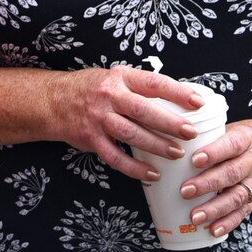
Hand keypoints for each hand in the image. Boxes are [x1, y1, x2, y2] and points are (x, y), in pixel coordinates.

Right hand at [50, 65, 210, 182]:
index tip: (198, 101)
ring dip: (156, 145)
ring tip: (177, 153)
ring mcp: (98, 118)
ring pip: (131, 134)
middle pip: (143, 110)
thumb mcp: (115, 77)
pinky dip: (134, 168)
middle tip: (191, 133)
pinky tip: (152, 173)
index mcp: (120, 77)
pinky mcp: (91, 139)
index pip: (153, 82)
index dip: (177, 92)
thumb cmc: (92, 89)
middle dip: (169, 123)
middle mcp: (109, 96)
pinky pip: (115, 156)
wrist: (53, 101)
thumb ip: (140, 87)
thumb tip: (178, 100)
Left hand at [180, 116, 251, 235]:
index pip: (231, 145)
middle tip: (185, 191)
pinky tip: (213, 230)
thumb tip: (178, 143)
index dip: (213, 153)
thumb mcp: (238, 128)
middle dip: (207, 184)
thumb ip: (213, 136)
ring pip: (236, 196)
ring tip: (194, 216)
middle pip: (231, 173)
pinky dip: (228, 223)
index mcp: (246, 139)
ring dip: (214, 209)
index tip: (194, 160)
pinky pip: (243, 212)